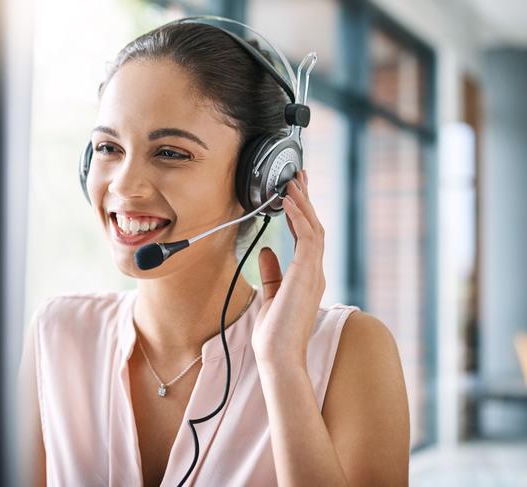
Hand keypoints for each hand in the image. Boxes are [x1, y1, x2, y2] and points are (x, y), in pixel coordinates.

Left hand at [251, 169, 325, 368]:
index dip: (303, 213)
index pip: (307, 238)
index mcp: (307, 277)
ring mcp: (313, 273)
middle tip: (298, 177)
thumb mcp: (270, 296)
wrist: (278, 356)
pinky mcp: (306, 275)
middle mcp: (314, 272)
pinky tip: (291, 201)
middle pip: (314, 227)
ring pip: (314, 228)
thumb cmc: (275, 334)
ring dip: (303, 203)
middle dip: (306, 200)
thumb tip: (267, 251)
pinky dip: (300, 217)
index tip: (295, 194)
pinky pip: (307, 238)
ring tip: (293, 181)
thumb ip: (271, 273)